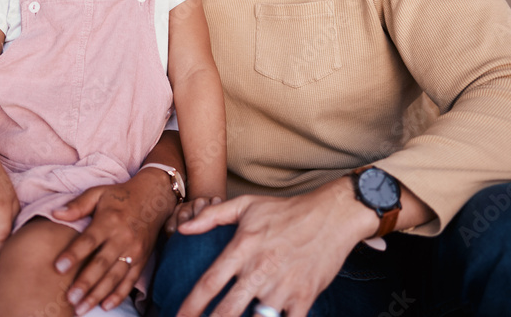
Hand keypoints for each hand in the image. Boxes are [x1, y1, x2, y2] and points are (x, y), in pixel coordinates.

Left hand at [51, 171, 175, 314]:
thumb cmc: (121, 195)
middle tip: (70, 299)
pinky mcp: (142, 259)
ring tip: (82, 309)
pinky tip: (105, 306)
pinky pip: (130, 280)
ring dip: (98, 294)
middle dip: (85, 283)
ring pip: (115, 277)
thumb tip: (56, 213)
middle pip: (102, 264)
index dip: (74, 254)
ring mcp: (134, 250)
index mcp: (109, 220)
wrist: (154, 197)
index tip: (58, 267)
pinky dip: (119, 295)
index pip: (89, 240)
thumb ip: (78, 205)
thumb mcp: (99, 193)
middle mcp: (122, 237)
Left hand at [174, 180, 375, 316]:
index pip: (209, 282)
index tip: (179, 315)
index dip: (192, 304)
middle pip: (227, 309)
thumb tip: (183, 229)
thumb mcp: (246, 205)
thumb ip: (212, 216)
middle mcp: (259, 270)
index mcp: (242, 248)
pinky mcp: (304, 297)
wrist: (331, 216)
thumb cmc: (286, 211)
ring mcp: (282, 287)